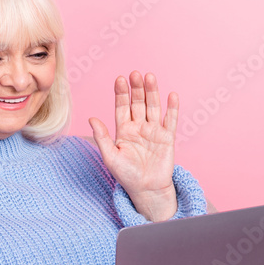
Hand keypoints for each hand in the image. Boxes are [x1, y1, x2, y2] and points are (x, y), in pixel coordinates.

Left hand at [88, 71, 178, 220]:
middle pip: (138, 103)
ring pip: (153, 107)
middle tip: (135, 74)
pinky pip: (170, 120)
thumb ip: (102, 138)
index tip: (119, 79)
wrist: (147, 190)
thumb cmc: (127, 175)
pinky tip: (171, 96)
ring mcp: (154, 131)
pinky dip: (172, 108)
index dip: (121, 93)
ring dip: (152, 92)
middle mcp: (139, 127)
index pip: (122, 107)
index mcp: (123, 130)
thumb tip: (91, 119)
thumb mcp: (110, 157)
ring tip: (150, 77)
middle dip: (136, 89)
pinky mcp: (167, 137)